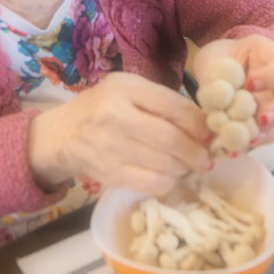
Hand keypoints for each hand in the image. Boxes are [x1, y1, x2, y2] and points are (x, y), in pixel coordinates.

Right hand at [28, 72, 211, 196]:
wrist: (61, 135)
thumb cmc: (102, 108)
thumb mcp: (128, 91)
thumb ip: (162, 102)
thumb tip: (205, 125)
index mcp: (125, 88)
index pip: (173, 106)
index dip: (199, 123)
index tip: (212, 133)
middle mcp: (115, 116)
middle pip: (170, 139)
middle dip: (196, 152)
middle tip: (206, 158)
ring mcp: (110, 148)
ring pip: (164, 165)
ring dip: (183, 169)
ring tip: (187, 166)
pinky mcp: (109, 175)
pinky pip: (151, 184)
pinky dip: (167, 183)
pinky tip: (168, 176)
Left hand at [193, 36, 273, 144]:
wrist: (218, 72)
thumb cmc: (219, 60)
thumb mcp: (212, 60)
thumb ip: (213, 77)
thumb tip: (215, 101)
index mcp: (271, 54)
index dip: (273, 75)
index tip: (249, 84)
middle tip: (261, 118)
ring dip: (271, 131)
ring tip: (251, 140)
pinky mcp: (271, 123)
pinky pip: (272, 135)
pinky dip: (257, 142)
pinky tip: (240, 147)